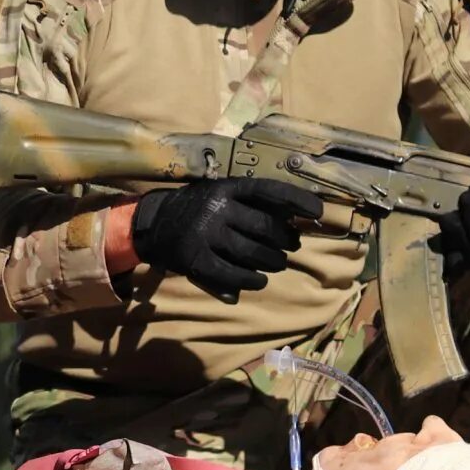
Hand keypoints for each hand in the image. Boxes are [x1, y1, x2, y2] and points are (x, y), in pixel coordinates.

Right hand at [128, 179, 321, 301]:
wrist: (152, 224)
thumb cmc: (196, 208)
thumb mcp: (220, 194)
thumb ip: (253, 202)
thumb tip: (297, 216)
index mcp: (225, 188)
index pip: (269, 191)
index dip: (297, 200)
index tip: (318, 212)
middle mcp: (216, 209)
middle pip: (266, 228)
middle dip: (286, 240)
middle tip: (291, 246)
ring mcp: (205, 235)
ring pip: (254, 253)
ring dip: (273, 262)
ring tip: (276, 264)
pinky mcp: (196, 260)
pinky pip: (233, 275)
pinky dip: (252, 280)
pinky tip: (258, 280)